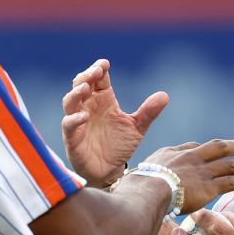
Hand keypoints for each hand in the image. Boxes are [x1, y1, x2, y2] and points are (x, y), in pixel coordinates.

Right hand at [61, 59, 168, 186]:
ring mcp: (78, 121)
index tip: (105, 63)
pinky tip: (84, 116)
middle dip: (86, 76)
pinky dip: (74, 119)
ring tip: (85, 88)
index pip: (98, 79)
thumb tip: (164, 95)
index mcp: (103, 100)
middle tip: (95, 71)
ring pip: (70, 102)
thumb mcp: (137, 128)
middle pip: (81, 84)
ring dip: (75, 93)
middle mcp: (88, 107)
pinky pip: (68, 125)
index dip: (98, 69)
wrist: (109, 171)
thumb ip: (148, 113)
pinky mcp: (72, 137)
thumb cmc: (119, 146)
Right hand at [139, 139, 233, 212]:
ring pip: (230, 164)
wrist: (147, 191)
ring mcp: (201, 171)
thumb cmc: (138, 186)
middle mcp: (191, 158)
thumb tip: (149, 176)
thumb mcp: (142, 171)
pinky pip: (231, 181)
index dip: (206, 150)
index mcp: (174, 153)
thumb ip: (151, 171)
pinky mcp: (208, 187)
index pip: (193, 147)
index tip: (214, 151)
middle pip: (218, 148)